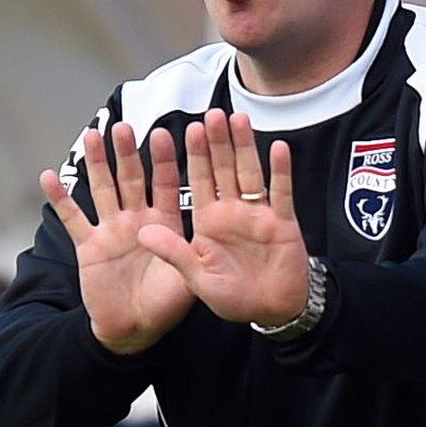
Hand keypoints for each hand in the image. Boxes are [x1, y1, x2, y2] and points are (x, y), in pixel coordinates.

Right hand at [41, 122, 193, 355]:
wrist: (134, 329)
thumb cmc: (165, 306)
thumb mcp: (186, 281)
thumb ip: (179, 254)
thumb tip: (164, 231)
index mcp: (165, 224)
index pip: (165, 185)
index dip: (164, 161)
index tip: (165, 134)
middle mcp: (137, 220)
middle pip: (131, 179)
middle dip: (127, 153)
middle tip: (123, 125)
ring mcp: (111, 230)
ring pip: (103, 189)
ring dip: (97, 164)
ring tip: (93, 136)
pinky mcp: (88, 246)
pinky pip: (73, 219)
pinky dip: (60, 199)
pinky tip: (48, 177)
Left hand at [136, 111, 309, 326]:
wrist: (272, 312)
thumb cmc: (234, 297)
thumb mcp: (197, 279)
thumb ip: (174, 253)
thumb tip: (142, 232)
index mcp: (207, 221)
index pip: (198, 180)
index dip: (194, 155)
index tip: (187, 129)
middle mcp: (232, 212)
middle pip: (223, 169)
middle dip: (217, 143)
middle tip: (211, 114)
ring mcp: (258, 214)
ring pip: (250, 173)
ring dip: (245, 147)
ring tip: (238, 119)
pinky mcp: (282, 222)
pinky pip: (281, 193)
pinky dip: (280, 172)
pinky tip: (278, 150)